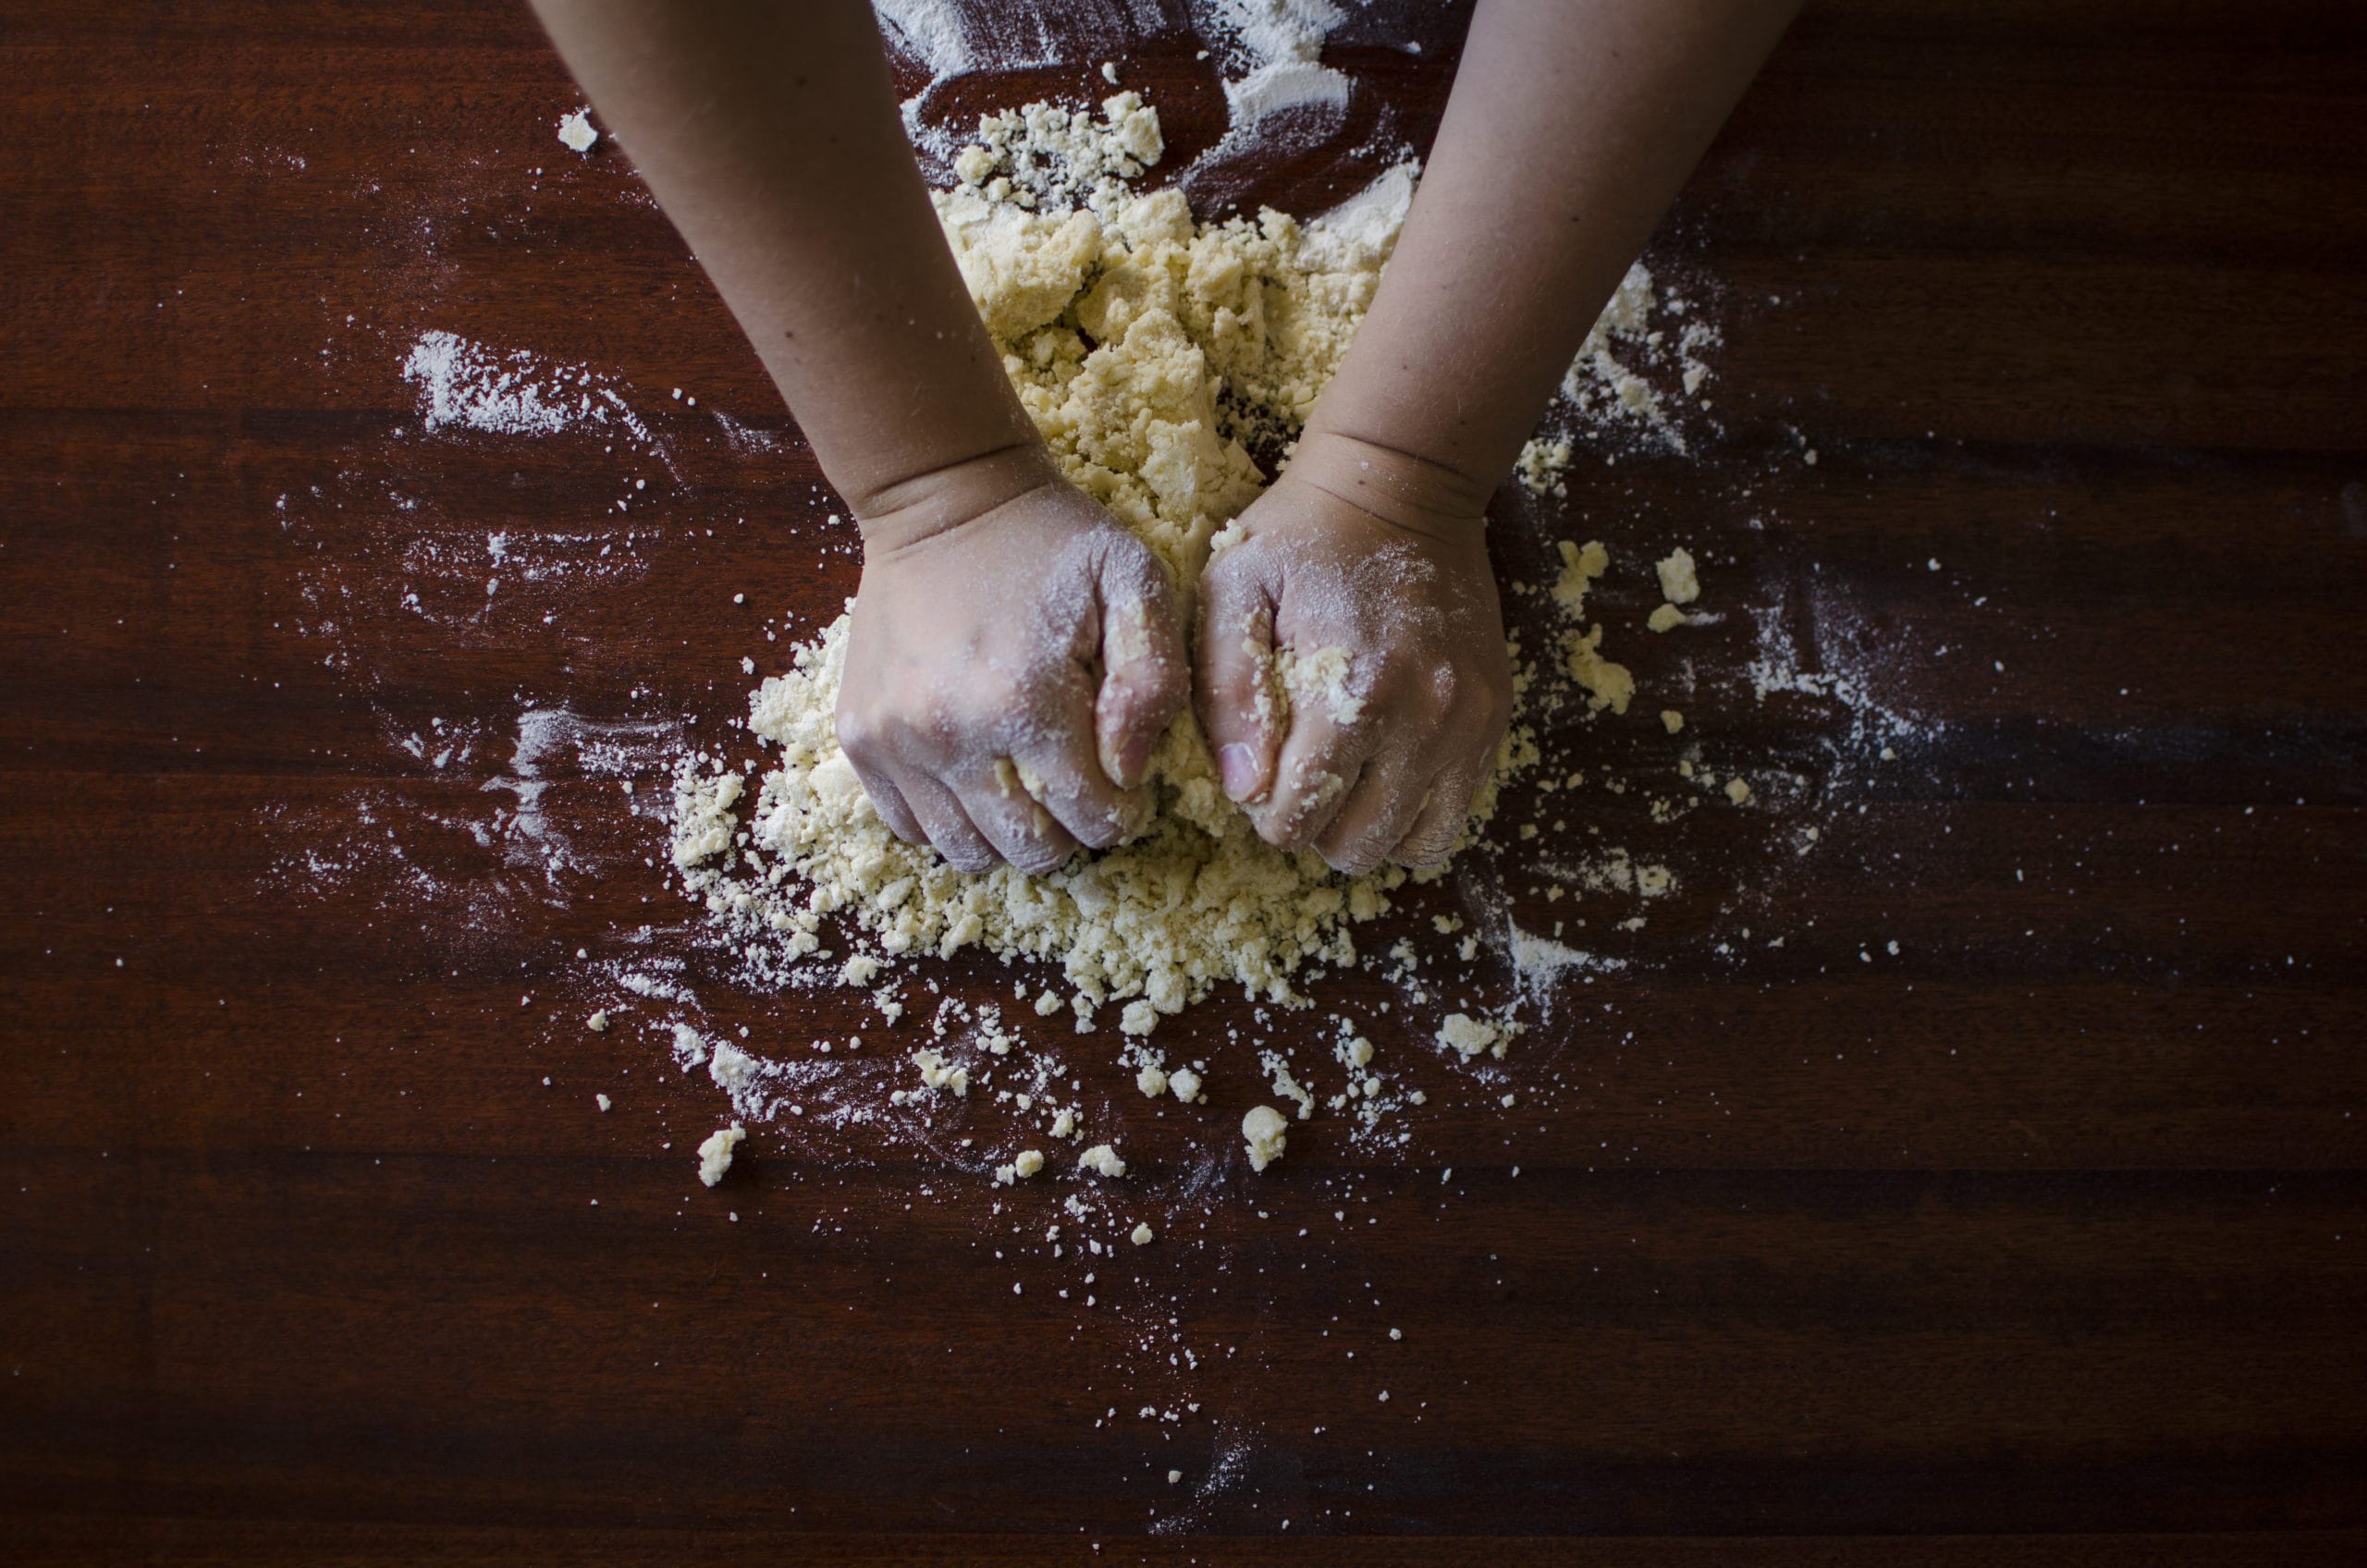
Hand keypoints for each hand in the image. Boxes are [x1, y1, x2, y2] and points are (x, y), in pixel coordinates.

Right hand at [837, 450, 1188, 873]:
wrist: (943, 497)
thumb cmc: (1051, 541)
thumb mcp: (1134, 583)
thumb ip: (1153, 680)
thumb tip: (1128, 771)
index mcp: (1023, 700)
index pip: (1092, 818)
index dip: (1122, 812)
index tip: (1125, 782)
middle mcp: (948, 733)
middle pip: (1029, 849)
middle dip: (1070, 833)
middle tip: (1080, 788)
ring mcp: (894, 741)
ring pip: (966, 852)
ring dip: (1010, 837)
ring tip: (1030, 789)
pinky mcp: (860, 738)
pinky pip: (909, 827)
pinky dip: (951, 822)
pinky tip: (979, 780)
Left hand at [1194, 433, 1513, 874]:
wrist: (1404, 485)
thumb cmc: (1302, 536)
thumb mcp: (1234, 590)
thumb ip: (1228, 693)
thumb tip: (1244, 788)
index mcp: (1353, 692)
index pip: (1297, 818)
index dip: (1264, 809)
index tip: (1260, 768)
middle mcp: (1423, 719)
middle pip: (1356, 844)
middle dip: (1314, 826)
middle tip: (1298, 775)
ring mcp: (1467, 723)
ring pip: (1415, 844)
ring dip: (1368, 829)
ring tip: (1343, 779)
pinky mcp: (1492, 718)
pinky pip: (1455, 813)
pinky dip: (1414, 812)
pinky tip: (1383, 769)